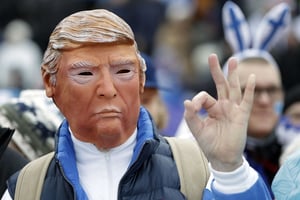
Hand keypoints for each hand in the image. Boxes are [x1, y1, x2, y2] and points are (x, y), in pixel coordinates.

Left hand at [184, 54, 254, 171]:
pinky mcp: (242, 116)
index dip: (196, 100)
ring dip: (233, 74)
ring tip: (233, 60)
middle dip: (216, 70)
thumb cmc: (209, 144)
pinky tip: (250, 77)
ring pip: (233, 88)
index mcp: (212, 108)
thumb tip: (186, 101)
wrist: (221, 158)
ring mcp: (233, 110)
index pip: (203, 97)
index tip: (192, 108)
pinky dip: (249, 89)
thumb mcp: (196, 129)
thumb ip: (190, 116)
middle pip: (220, 84)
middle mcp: (223, 106)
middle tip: (211, 56)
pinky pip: (246, 100)